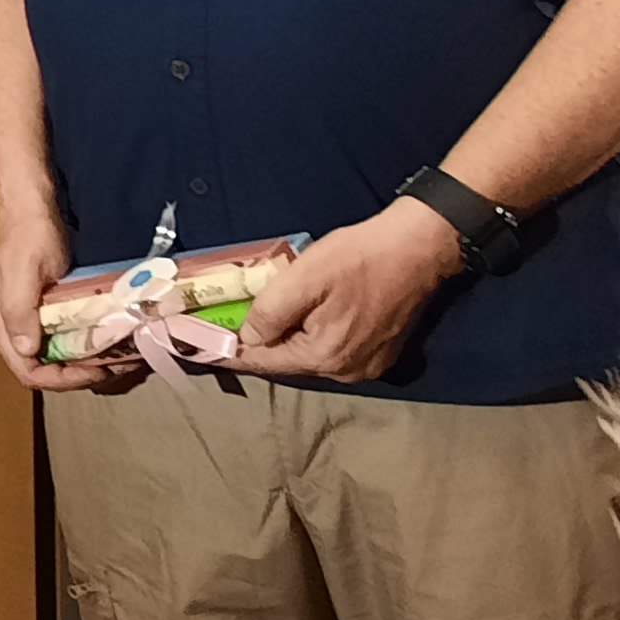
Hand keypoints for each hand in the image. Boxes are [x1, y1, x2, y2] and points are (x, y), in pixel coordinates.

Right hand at [0, 212, 137, 392]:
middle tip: (113, 366)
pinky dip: (85, 348)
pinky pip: (63, 342)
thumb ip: (19, 309)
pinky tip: (106, 342)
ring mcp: (28, 322)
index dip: (60, 380)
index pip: (26, 371)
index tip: (94, 372)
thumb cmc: (29, 238)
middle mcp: (10, 328)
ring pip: (54, 360)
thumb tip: (25, 350)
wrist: (34, 212)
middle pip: (41, 370)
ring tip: (116, 358)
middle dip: (78, 376)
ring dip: (85, 366)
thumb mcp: (23, 270)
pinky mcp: (44, 314)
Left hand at [233, 202, 462, 382]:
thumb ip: (269, 314)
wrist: (418, 248)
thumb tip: (245, 338)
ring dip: (284, 337)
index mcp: (325, 356)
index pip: (264, 362)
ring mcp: (366, 365)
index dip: (229, 354)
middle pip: (286, 360)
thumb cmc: (359, 258)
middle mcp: (346, 371)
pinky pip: (330, 348)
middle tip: (226, 324)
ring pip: (308, 355)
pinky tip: (299, 315)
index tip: (200, 351)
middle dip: (257, 343)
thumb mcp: (303, 279)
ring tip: (258, 316)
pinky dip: (310, 335)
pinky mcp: (379, 352)